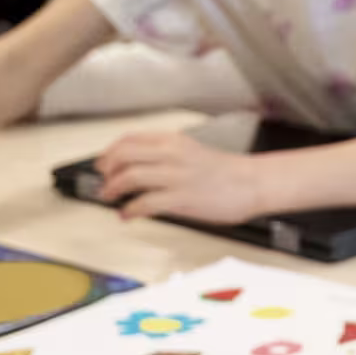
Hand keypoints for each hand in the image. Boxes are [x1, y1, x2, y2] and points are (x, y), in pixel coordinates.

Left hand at [93, 127, 268, 224]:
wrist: (253, 183)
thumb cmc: (225, 172)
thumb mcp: (191, 151)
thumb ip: (165, 155)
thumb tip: (136, 167)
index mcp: (174, 141)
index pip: (130, 139)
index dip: (109, 152)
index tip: (102, 164)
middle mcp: (172, 154)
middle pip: (124, 155)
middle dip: (106, 170)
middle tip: (102, 183)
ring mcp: (176, 176)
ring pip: (130, 177)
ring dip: (113, 189)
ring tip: (110, 199)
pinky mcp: (181, 198)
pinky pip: (145, 203)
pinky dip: (130, 210)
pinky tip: (127, 215)